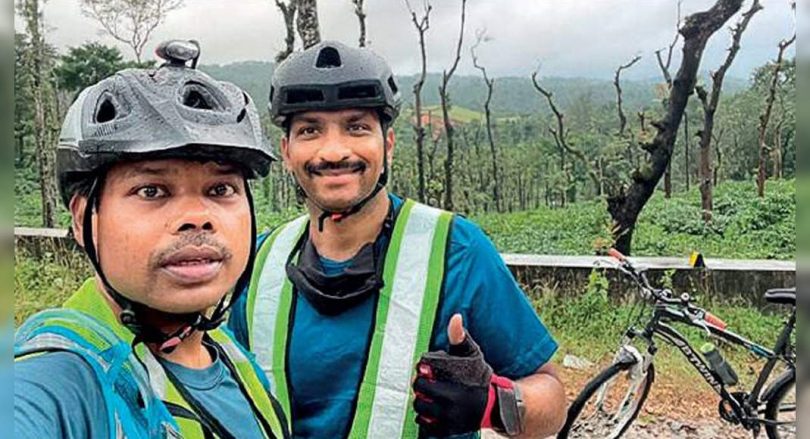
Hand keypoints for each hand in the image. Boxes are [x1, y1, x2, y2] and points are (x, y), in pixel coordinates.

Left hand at [413, 314, 499, 436]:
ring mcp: (449, 417)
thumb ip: (460, 337)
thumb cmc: (479, 376)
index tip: (427, 368)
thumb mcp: (472, 354)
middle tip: (425, 381)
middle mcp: (452, 401)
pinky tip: (432, 407)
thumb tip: (455, 317)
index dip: (422, 369)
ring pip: (419, 407)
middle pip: (419, 390)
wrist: (493, 405)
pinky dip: (424, 416)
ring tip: (428, 394)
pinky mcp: (448, 429)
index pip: (423, 373)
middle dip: (420, 383)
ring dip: (420, 399)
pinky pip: (424, 424)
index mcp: (455, 381)